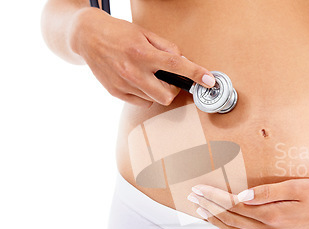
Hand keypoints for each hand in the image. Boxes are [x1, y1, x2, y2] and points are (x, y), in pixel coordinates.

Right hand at [68, 8, 215, 107]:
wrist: (87, 36)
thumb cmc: (119, 33)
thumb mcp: (145, 33)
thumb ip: (166, 47)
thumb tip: (182, 60)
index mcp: (143, 53)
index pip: (176, 65)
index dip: (195, 74)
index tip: (209, 81)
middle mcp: (133, 71)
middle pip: (167, 95)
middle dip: (173, 88)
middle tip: (168, 78)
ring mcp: (123, 84)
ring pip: (154, 100)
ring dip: (158, 91)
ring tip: (149, 76)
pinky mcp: (115, 92)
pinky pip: (141, 103)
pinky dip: (145, 95)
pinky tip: (139, 82)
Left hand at [188, 179, 308, 228]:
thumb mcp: (295, 187)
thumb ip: (267, 193)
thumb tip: (240, 196)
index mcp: (273, 216)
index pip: (234, 207)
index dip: (215, 198)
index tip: (199, 189)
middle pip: (232, 221)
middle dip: (210, 209)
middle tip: (193, 199)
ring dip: (218, 223)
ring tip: (202, 214)